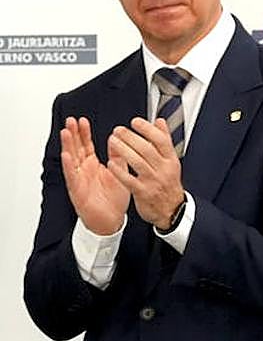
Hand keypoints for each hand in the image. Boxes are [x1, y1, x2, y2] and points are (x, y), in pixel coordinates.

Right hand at [60, 116, 129, 234]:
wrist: (112, 220)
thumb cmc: (114, 198)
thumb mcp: (119, 172)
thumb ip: (117, 156)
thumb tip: (118, 139)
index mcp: (93, 165)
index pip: (86, 145)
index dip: (84, 133)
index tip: (82, 120)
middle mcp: (84, 170)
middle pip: (76, 148)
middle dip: (73, 134)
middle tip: (70, 120)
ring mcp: (79, 179)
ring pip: (71, 160)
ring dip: (67, 146)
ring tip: (66, 133)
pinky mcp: (77, 191)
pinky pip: (72, 177)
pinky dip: (69, 166)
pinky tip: (67, 156)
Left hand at [105, 117, 184, 229]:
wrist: (171, 210)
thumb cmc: (168, 184)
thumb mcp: (171, 161)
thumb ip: (164, 141)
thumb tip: (160, 122)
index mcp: (171, 160)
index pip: (161, 140)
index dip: (147, 129)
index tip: (135, 122)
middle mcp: (163, 169)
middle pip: (147, 149)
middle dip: (131, 137)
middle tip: (118, 130)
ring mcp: (154, 181)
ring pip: (138, 162)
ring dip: (123, 149)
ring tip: (112, 141)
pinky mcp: (143, 193)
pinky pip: (129, 180)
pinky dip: (119, 171)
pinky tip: (111, 164)